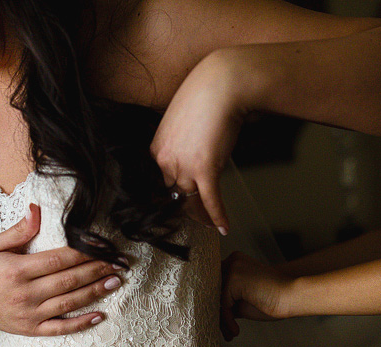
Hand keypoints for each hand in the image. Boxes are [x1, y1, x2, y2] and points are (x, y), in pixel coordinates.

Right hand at [0, 204, 122, 338]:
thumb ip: (19, 230)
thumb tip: (36, 208)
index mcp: (17, 270)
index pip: (57, 259)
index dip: (83, 253)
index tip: (103, 247)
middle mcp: (25, 293)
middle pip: (68, 280)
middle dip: (96, 270)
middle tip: (118, 263)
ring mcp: (30, 314)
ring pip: (69, 303)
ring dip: (95, 292)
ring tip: (115, 281)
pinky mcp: (32, 330)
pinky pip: (61, 328)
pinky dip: (81, 323)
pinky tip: (100, 315)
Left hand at [151, 50, 246, 234]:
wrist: (222, 84)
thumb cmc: (206, 96)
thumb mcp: (183, 122)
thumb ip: (182, 143)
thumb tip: (194, 156)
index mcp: (156, 149)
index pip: (162, 182)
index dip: (174, 195)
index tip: (183, 204)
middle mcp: (165, 160)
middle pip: (175, 194)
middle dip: (188, 207)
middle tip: (200, 218)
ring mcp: (183, 166)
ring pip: (191, 200)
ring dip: (204, 215)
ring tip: (213, 224)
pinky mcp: (204, 169)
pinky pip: (211, 201)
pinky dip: (218, 216)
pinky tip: (225, 227)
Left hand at [220, 252, 289, 340]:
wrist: (293, 297)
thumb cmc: (272, 300)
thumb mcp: (242, 300)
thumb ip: (226, 300)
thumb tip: (207, 311)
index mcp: (234, 262)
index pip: (216, 285)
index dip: (217, 306)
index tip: (226, 325)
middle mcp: (231, 260)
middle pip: (212, 291)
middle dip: (218, 314)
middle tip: (226, 332)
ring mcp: (232, 267)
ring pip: (215, 298)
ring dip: (222, 320)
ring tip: (232, 333)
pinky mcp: (234, 278)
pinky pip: (223, 304)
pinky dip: (227, 320)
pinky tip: (236, 330)